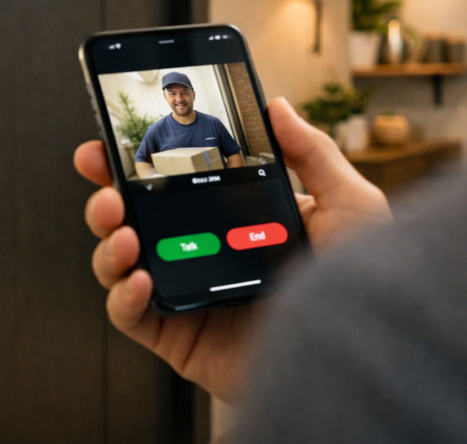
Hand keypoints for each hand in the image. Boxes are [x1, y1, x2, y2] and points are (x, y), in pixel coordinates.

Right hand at [74, 97, 390, 402]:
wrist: (364, 358)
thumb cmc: (365, 289)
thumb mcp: (348, 207)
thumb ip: (312, 154)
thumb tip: (278, 107)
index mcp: (231, 220)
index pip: (171, 187)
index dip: (135, 164)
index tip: (113, 142)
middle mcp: (202, 254)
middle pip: (134, 219)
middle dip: (105, 194)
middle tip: (101, 177)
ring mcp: (186, 294)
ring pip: (119, 264)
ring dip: (107, 243)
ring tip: (122, 230)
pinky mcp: (178, 336)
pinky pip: (130, 316)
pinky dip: (122, 296)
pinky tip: (139, 279)